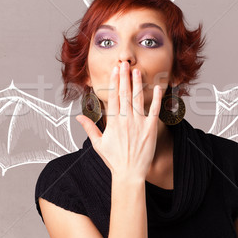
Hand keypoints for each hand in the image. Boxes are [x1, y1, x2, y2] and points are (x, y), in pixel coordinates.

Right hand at [76, 61, 162, 179]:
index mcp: (113, 123)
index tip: (115, 70)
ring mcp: (139, 124)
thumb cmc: (114, 160)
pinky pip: (154, 111)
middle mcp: (125, 121)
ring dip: (137, 84)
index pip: (113, 97)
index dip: (114, 82)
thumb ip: (90, 128)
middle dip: (124, 78)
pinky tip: (158, 88)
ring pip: (138, 100)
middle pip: (124, 94)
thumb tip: (79, 117)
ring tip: (137, 71)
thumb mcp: (98, 144)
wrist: (129, 174)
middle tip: (124, 64)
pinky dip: (156, 99)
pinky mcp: (150, 129)